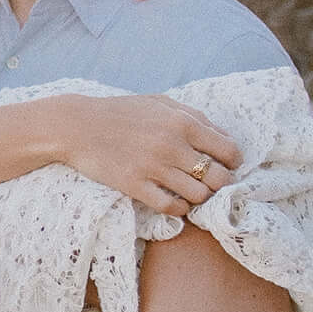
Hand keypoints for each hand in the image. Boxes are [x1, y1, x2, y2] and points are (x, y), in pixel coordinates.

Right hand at [47, 95, 240, 215]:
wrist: (78, 126)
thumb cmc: (121, 112)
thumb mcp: (161, 103)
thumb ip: (194, 117)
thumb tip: (224, 136)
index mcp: (182, 123)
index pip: (228, 150)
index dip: (233, 162)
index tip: (226, 166)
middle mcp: (172, 146)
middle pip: (218, 177)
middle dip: (221, 184)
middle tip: (212, 184)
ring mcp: (154, 168)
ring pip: (198, 195)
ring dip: (199, 197)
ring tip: (191, 192)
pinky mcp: (136, 186)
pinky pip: (171, 207)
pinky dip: (179, 208)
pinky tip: (175, 202)